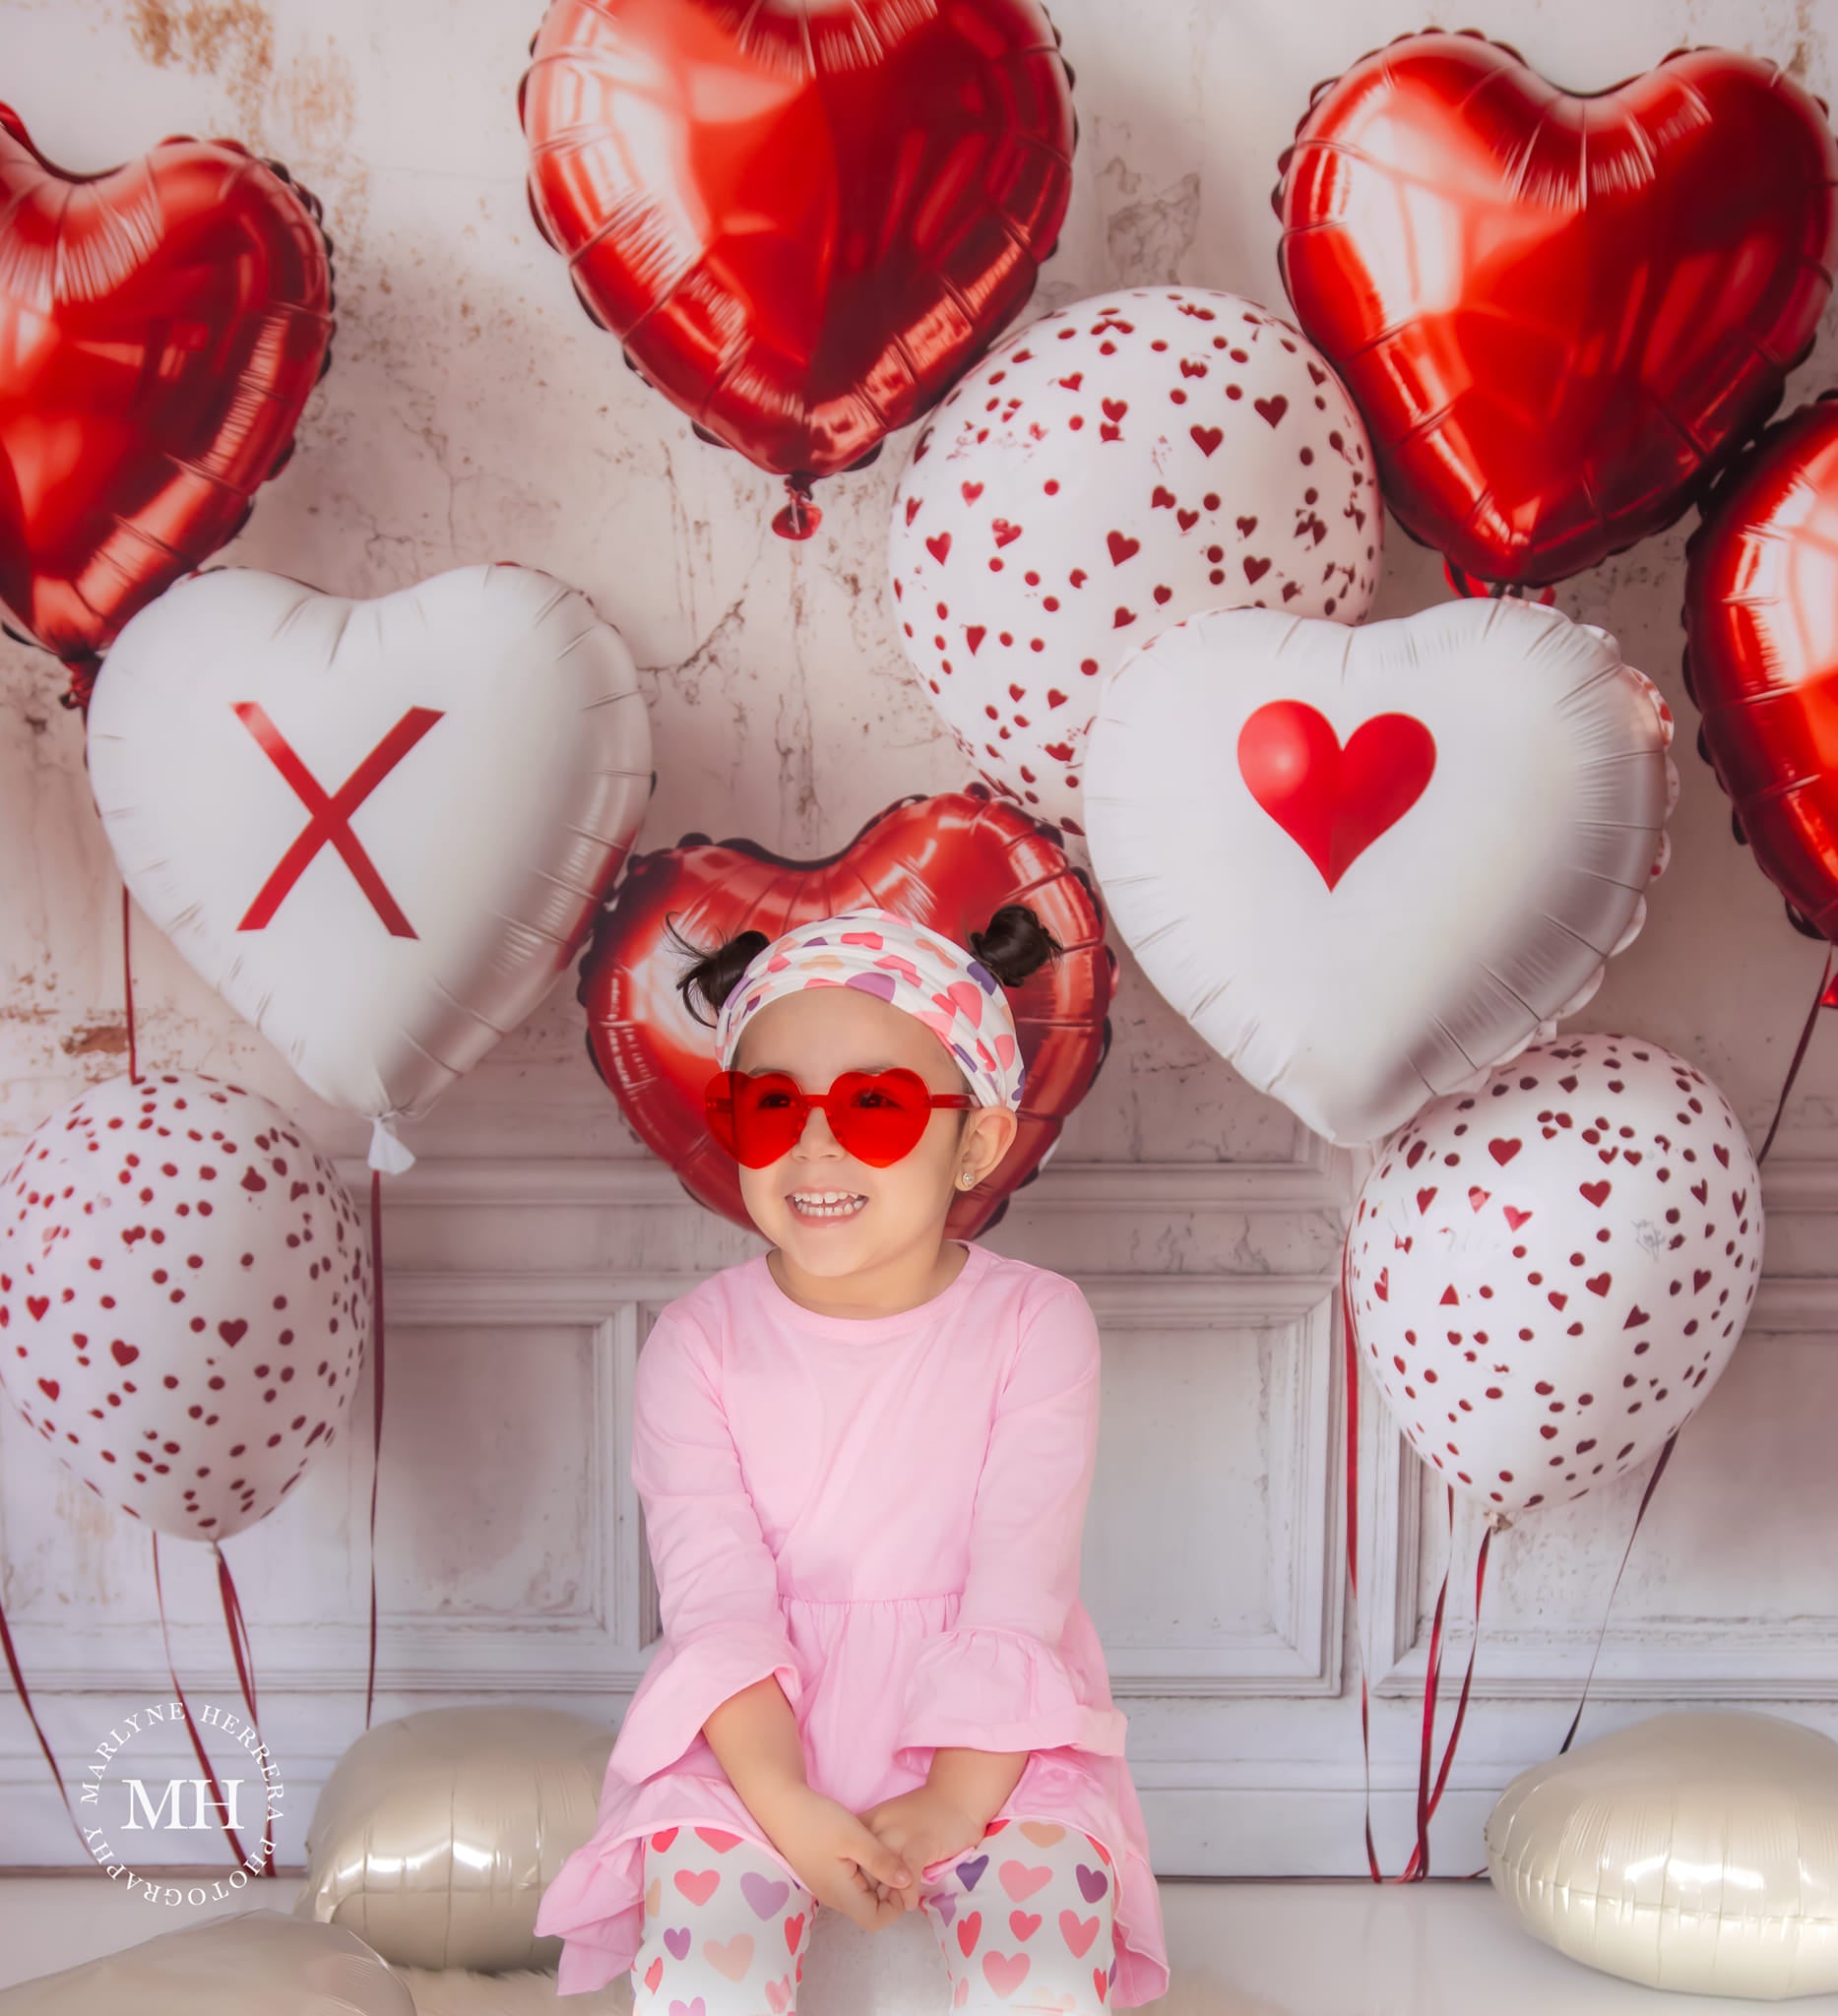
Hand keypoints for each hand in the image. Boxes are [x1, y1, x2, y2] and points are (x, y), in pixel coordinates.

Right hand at [751, 1781, 914, 1933]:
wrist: (780, 1805)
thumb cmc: (817, 1820)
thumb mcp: (855, 1837)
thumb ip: (882, 1861)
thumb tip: (908, 1882)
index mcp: (841, 1895)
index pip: (876, 1920)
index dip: (895, 1903)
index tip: (901, 1874)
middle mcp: (833, 1897)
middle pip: (870, 1908)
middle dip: (887, 1888)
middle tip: (894, 1857)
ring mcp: (826, 1885)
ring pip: (861, 1894)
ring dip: (876, 1877)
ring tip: (881, 1849)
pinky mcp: (823, 1872)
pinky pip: (850, 1882)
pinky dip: (863, 1869)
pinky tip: (865, 1845)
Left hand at [856, 1786, 984, 1913]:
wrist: (956, 1795)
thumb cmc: (923, 1813)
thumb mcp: (889, 1826)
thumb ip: (876, 1849)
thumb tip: (869, 1883)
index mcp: (867, 1822)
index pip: (848, 1860)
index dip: (855, 1882)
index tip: (866, 1894)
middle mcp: (877, 1827)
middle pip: (862, 1870)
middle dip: (871, 1892)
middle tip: (883, 1907)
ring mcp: (898, 1834)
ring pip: (882, 1875)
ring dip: (889, 1897)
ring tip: (896, 1908)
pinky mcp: (920, 1842)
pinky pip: (907, 1873)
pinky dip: (908, 1891)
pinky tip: (910, 1903)